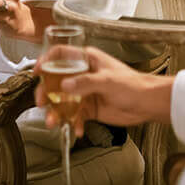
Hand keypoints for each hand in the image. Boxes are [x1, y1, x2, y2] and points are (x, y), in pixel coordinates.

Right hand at [34, 47, 172, 134]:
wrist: (147, 104)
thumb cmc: (134, 85)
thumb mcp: (108, 80)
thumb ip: (85, 82)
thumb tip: (65, 86)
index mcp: (86, 60)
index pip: (60, 55)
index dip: (46, 61)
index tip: (37, 72)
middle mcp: (82, 75)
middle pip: (56, 81)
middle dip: (47, 93)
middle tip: (42, 103)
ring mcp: (85, 92)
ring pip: (63, 101)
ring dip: (57, 112)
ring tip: (55, 122)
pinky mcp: (89, 108)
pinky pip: (74, 116)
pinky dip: (73, 123)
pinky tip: (77, 129)